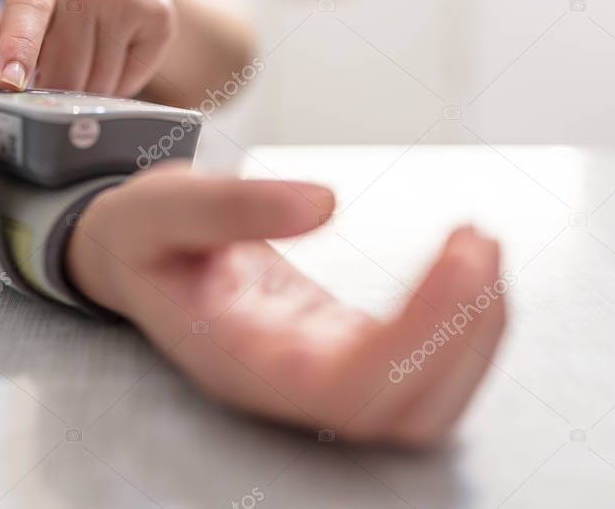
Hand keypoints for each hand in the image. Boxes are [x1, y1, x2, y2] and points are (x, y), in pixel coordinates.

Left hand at [0, 0, 176, 95]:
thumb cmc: (59, 11)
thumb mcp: (13, 22)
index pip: (24, 15)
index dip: (16, 49)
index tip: (9, 81)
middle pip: (63, 72)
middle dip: (56, 93)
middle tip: (56, 82)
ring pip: (98, 84)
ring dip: (88, 96)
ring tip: (88, 70)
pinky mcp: (156, 15)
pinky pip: (131, 81)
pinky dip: (121, 87)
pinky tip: (117, 63)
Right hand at [67, 164, 506, 446]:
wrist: (134, 255)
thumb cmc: (143, 236)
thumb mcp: (163, 204)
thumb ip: (232, 206)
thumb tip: (326, 203)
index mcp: (237, 358)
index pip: (345, 387)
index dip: (418, 337)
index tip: (460, 259)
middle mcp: (283, 384)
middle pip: (399, 412)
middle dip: (461, 335)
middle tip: (480, 242)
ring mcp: (316, 374)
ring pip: (422, 404)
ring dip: (472, 335)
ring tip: (480, 246)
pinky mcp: (340, 349)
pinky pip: (419, 366)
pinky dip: (458, 322)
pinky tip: (465, 264)